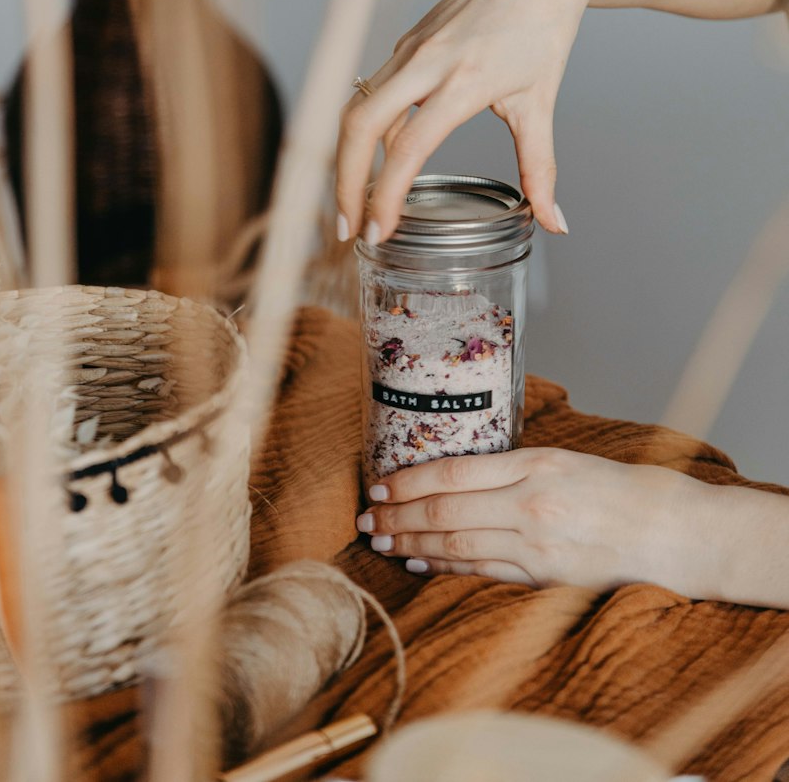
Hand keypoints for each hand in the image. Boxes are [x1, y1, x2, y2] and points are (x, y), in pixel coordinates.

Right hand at [336, 0, 612, 240]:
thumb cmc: (543, 31)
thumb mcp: (540, 104)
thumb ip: (540, 169)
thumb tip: (554, 224)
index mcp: (463, 81)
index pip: (409, 148)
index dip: (386, 196)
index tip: (377, 232)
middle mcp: (427, 61)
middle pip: (360, 125)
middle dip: (345, 182)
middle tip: (347, 229)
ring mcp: (411, 48)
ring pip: (358, 107)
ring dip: (349, 158)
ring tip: (356, 203)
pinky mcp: (407, 41)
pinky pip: (376, 91)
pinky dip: (370, 130)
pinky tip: (383, 160)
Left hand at [354, 447, 711, 594]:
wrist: (671, 531)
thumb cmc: (620, 489)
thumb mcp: (565, 460)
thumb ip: (514, 468)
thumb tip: (459, 473)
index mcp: (535, 464)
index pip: (454, 471)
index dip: (410, 480)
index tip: (379, 485)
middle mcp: (531, 503)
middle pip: (446, 509)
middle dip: (399, 515)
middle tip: (366, 520)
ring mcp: (537, 544)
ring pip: (458, 542)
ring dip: (414, 542)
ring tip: (382, 542)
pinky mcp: (546, 578)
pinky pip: (484, 571)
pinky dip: (447, 565)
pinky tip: (422, 561)